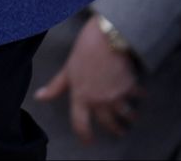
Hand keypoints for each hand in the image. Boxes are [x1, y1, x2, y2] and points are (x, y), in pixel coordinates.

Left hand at [34, 15, 141, 143]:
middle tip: (119, 131)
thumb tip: (39, 97)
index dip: (84, 135)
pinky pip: (137, 98)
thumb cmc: (83, 51)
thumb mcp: (67, 70)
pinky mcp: (130, 88)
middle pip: (108, 124)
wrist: (107, 38)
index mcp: (81, 97)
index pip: (80, 123)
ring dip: (130, 117)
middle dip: (114, 129)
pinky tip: (141, 94)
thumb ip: (55, 87)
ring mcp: (116, 96)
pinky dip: (139, 97)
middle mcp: (99, 101)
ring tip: (132, 117)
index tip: (88, 141)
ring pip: (126, 115)